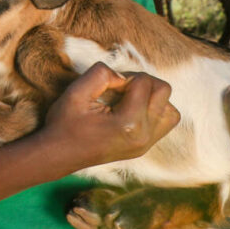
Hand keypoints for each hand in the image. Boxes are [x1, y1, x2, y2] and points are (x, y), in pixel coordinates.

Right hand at [43, 62, 180, 169]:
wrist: (58, 154)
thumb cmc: (65, 123)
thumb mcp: (76, 91)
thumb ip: (101, 73)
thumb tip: (122, 76)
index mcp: (129, 123)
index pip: (144, 82)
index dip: (124, 76)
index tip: (107, 87)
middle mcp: (144, 136)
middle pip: (163, 92)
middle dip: (142, 83)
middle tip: (118, 89)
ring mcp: (145, 145)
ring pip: (170, 109)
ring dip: (152, 98)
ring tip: (128, 100)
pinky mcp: (143, 148)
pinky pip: (164, 123)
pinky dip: (153, 112)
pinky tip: (131, 111)